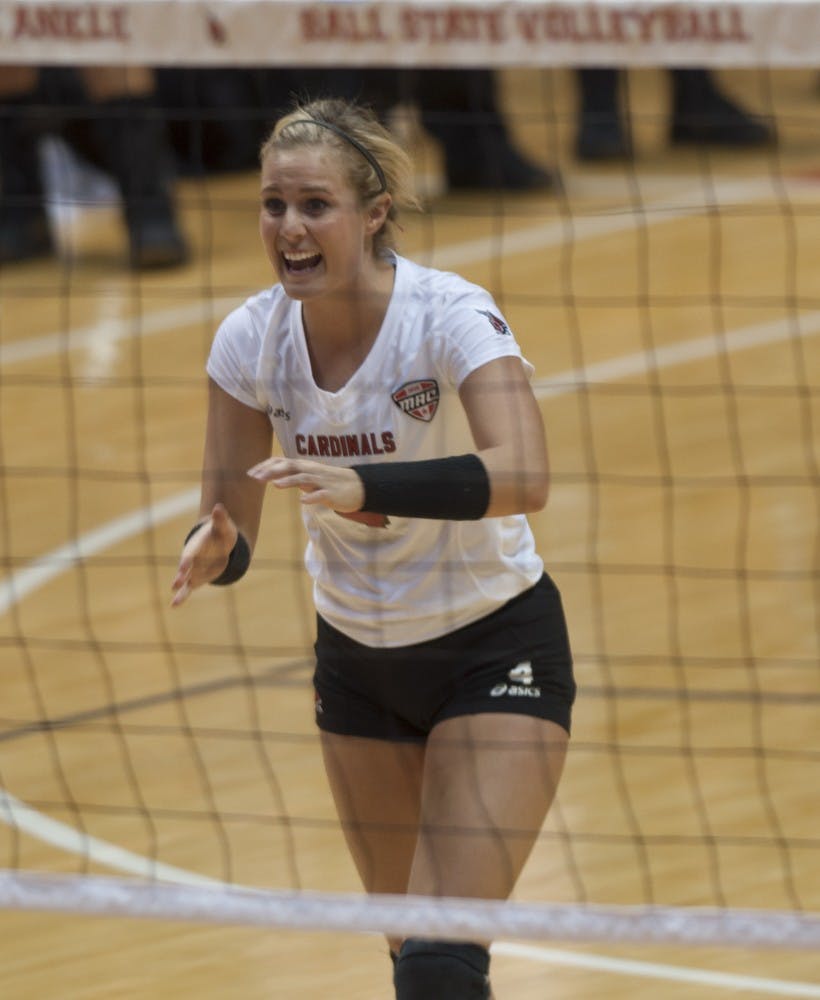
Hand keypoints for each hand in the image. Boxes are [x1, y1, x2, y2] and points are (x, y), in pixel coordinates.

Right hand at [171, 503, 237, 606]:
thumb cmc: (221, 533)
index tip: (183, 566)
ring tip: (173, 600)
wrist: (219, 542)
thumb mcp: (223, 526)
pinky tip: (174, 606)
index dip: (187, 560)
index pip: (190, 554)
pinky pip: (187, 590)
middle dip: (181, 576)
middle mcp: (191, 560)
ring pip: (184, 581)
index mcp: (196, 547)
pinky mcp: (196, 579)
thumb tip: (219, 507)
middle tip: (175, 584)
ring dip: (180, 588)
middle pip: (185, 569)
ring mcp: (193, 570)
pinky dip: (181, 597)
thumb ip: (220, 518)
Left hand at [248, 457, 363, 512]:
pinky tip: (303, 501)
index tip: (251, 473)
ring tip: (276, 485)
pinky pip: (321, 495)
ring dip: (290, 481)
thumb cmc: (331, 482)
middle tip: (256, 478)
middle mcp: (312, 471)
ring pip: (304, 478)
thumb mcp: (310, 476)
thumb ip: (294, 475)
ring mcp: (322, 482)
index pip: (282, 462)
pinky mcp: (332, 493)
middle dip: (272, 472)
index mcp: (305, 467)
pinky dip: (312, 497)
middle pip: (290, 467)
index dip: (266, 466)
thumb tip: (274, 475)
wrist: (358, 487)